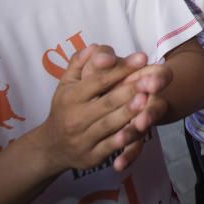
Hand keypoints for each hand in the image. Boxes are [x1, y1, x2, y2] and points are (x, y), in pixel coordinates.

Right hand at [35, 45, 157, 173]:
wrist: (51, 147)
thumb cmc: (65, 108)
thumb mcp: (66, 84)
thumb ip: (79, 63)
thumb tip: (94, 47)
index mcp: (71, 96)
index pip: (98, 79)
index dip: (121, 68)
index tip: (142, 57)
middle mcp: (75, 117)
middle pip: (106, 101)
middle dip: (130, 89)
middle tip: (152, 79)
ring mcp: (82, 138)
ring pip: (109, 124)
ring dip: (128, 112)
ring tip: (147, 99)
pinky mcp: (91, 156)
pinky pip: (108, 146)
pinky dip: (122, 139)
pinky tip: (137, 130)